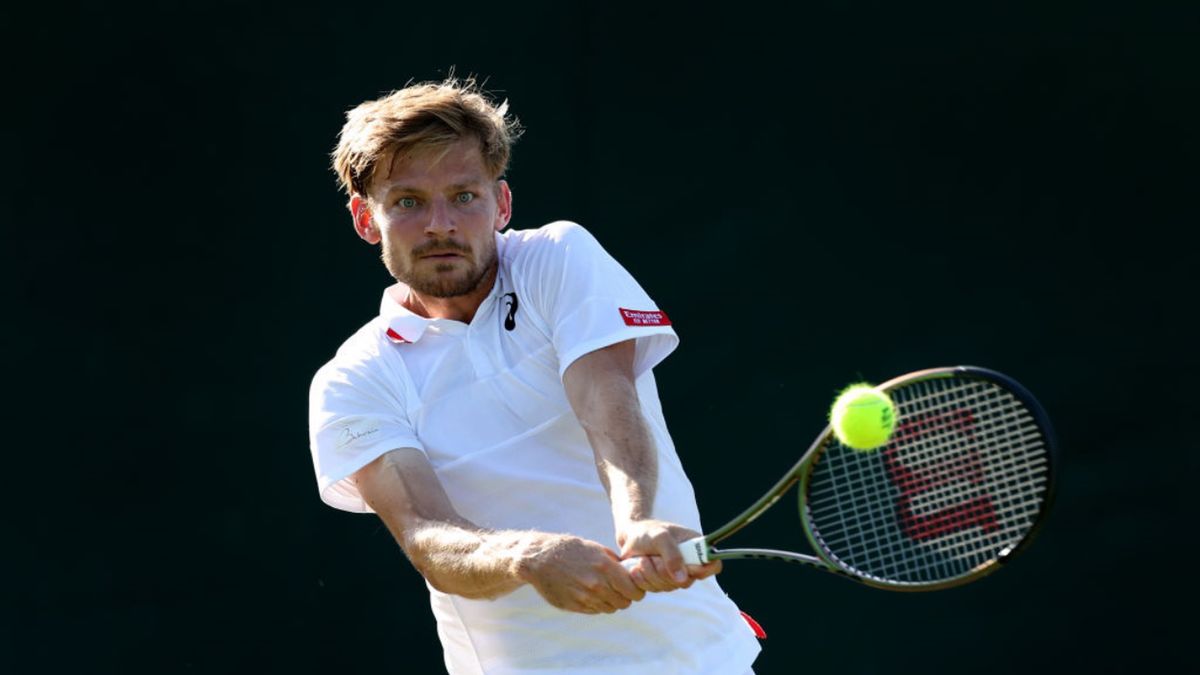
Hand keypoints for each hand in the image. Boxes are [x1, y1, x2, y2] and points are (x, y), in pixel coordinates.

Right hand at [516, 534, 645, 613]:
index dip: (637, 590)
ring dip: (611, 602)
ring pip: (610, 608)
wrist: (539, 559)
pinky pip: (595, 610)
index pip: (634, 590)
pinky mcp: (575, 606)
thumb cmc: (570, 550)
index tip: (635, 588)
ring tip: (603, 590)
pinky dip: (597, 604)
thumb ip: (615, 563)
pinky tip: (590, 593)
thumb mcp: (596, 549)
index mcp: (605, 567)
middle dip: (625, 597)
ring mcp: (585, 597)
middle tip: (620, 590)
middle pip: (624, 602)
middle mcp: (597, 584)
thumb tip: (632, 573)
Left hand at [616, 519, 722, 592]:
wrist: (630, 537)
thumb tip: (682, 579)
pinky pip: (651, 590)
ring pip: (667, 587)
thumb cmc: (648, 532)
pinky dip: (641, 580)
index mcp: (696, 548)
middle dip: (665, 571)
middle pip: (686, 582)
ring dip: (650, 573)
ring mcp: (673, 577)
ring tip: (642, 559)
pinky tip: (635, 569)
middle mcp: (688, 565)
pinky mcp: (658, 584)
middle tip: (653, 557)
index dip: (705, 570)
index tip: (689, 567)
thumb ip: (672, 555)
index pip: (713, 565)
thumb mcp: (660, 537)